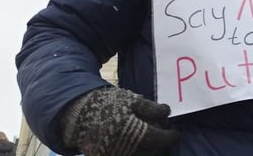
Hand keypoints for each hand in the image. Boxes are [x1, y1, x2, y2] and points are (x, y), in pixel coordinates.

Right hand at [61, 87, 179, 155]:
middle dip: (159, 144)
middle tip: (162, 135)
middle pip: (152, 151)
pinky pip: (128, 155)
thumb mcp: (131, 101)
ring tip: (149, 138)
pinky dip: (135, 151)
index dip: (170, 137)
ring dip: (149, 149)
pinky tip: (137, 143)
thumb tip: (167, 113)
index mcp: (134, 132)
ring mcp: (116, 155)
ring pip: (141, 155)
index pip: (160, 139)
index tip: (174, 133)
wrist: (78, 114)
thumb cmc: (108, 104)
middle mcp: (126, 149)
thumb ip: (151, 109)